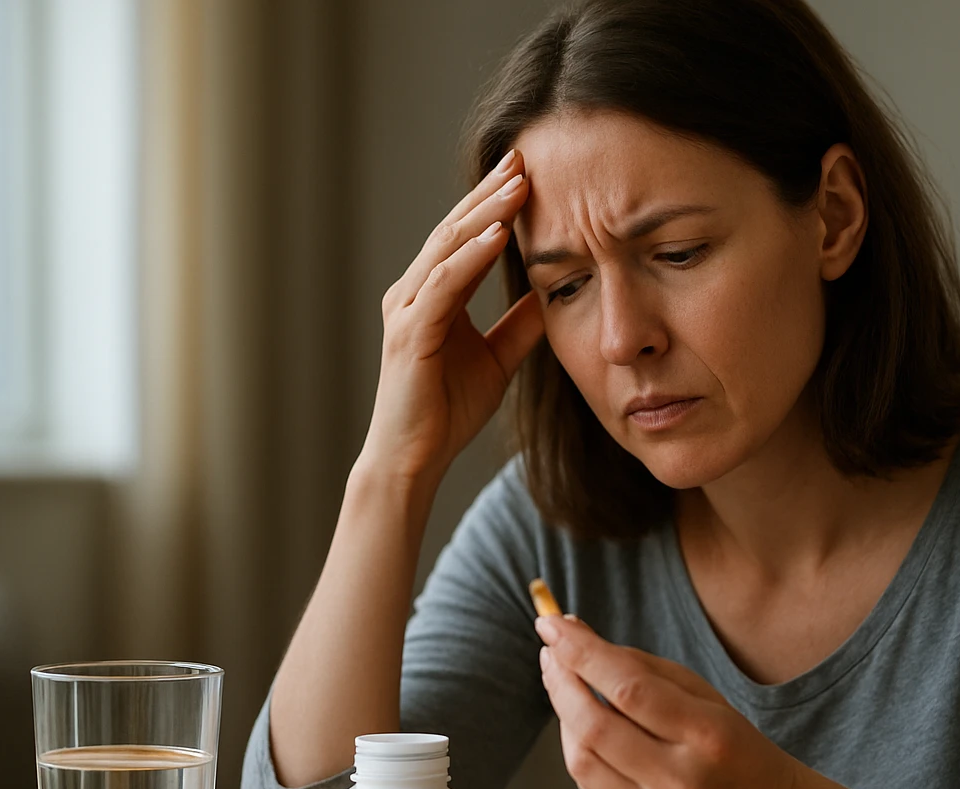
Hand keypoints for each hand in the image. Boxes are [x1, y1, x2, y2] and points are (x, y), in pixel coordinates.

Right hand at [361, 149, 543, 485]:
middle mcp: (413, 293)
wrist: (414, 459)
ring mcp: (407, 310)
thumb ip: (518, 326)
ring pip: (448, 248)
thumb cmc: (446, 412)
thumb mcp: (496, 360)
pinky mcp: (410, 333)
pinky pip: (444, 285)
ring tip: (518, 184)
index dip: (495, 205)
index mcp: (432, 295)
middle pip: (454, 230)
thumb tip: (552, 295)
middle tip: (523, 157)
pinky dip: (471, 257)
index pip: (466, 238)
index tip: (529, 172)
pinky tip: (499, 235)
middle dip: (490, 194)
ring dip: (484, 214)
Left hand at [534, 615, 801, 788]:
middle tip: (551, 649)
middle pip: (595, 727)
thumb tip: (574, 638)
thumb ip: (641, 666)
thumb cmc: (731, 743)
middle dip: (562, 680)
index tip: (553, 624)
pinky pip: (587, 784)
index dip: (583, 654)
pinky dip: (576, 745)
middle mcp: (682, 782)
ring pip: (581, 759)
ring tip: (561, 680)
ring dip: (562, 712)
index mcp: (709, 735)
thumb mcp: (704, 695)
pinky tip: (579, 722)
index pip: (631, 690)